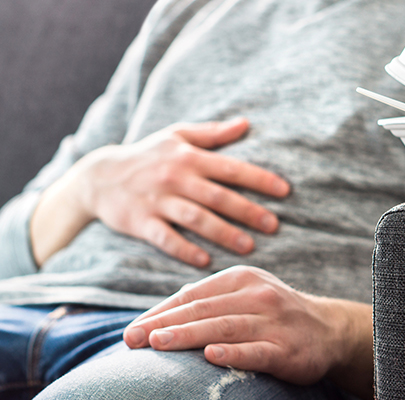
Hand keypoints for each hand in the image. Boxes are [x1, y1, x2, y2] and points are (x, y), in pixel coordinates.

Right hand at [31, 118, 290, 266]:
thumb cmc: (147, 155)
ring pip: (196, 219)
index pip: (231, 168)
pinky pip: (166, 239)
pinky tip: (206, 261)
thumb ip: (213, 133)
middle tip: (274, 225)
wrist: (97, 177)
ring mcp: (158, 201)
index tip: (284, 191)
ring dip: (223, 233)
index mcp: (189, 157)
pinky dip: (185, 250)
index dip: (259, 179)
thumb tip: (246, 123)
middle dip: (248, 211)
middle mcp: (176, 178)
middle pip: (218, 196)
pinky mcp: (141, 222)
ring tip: (249, 246)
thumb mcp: (177, 136)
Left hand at [123, 266, 373, 398]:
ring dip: (189, 335)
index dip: (160, 313)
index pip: (193, 296)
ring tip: (158, 343)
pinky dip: (233, 353)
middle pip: (204, 310)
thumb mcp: (246, 296)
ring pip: (225, 327)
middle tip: (132, 339)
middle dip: (164, 324)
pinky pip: (257, 351)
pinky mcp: (287, 349)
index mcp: (242, 279)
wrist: (329, 330)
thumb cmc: (275, 315)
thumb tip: (164, 312)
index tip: (132, 332)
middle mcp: (258, 295)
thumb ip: (210, 301)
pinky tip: (210, 356)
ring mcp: (274, 322)